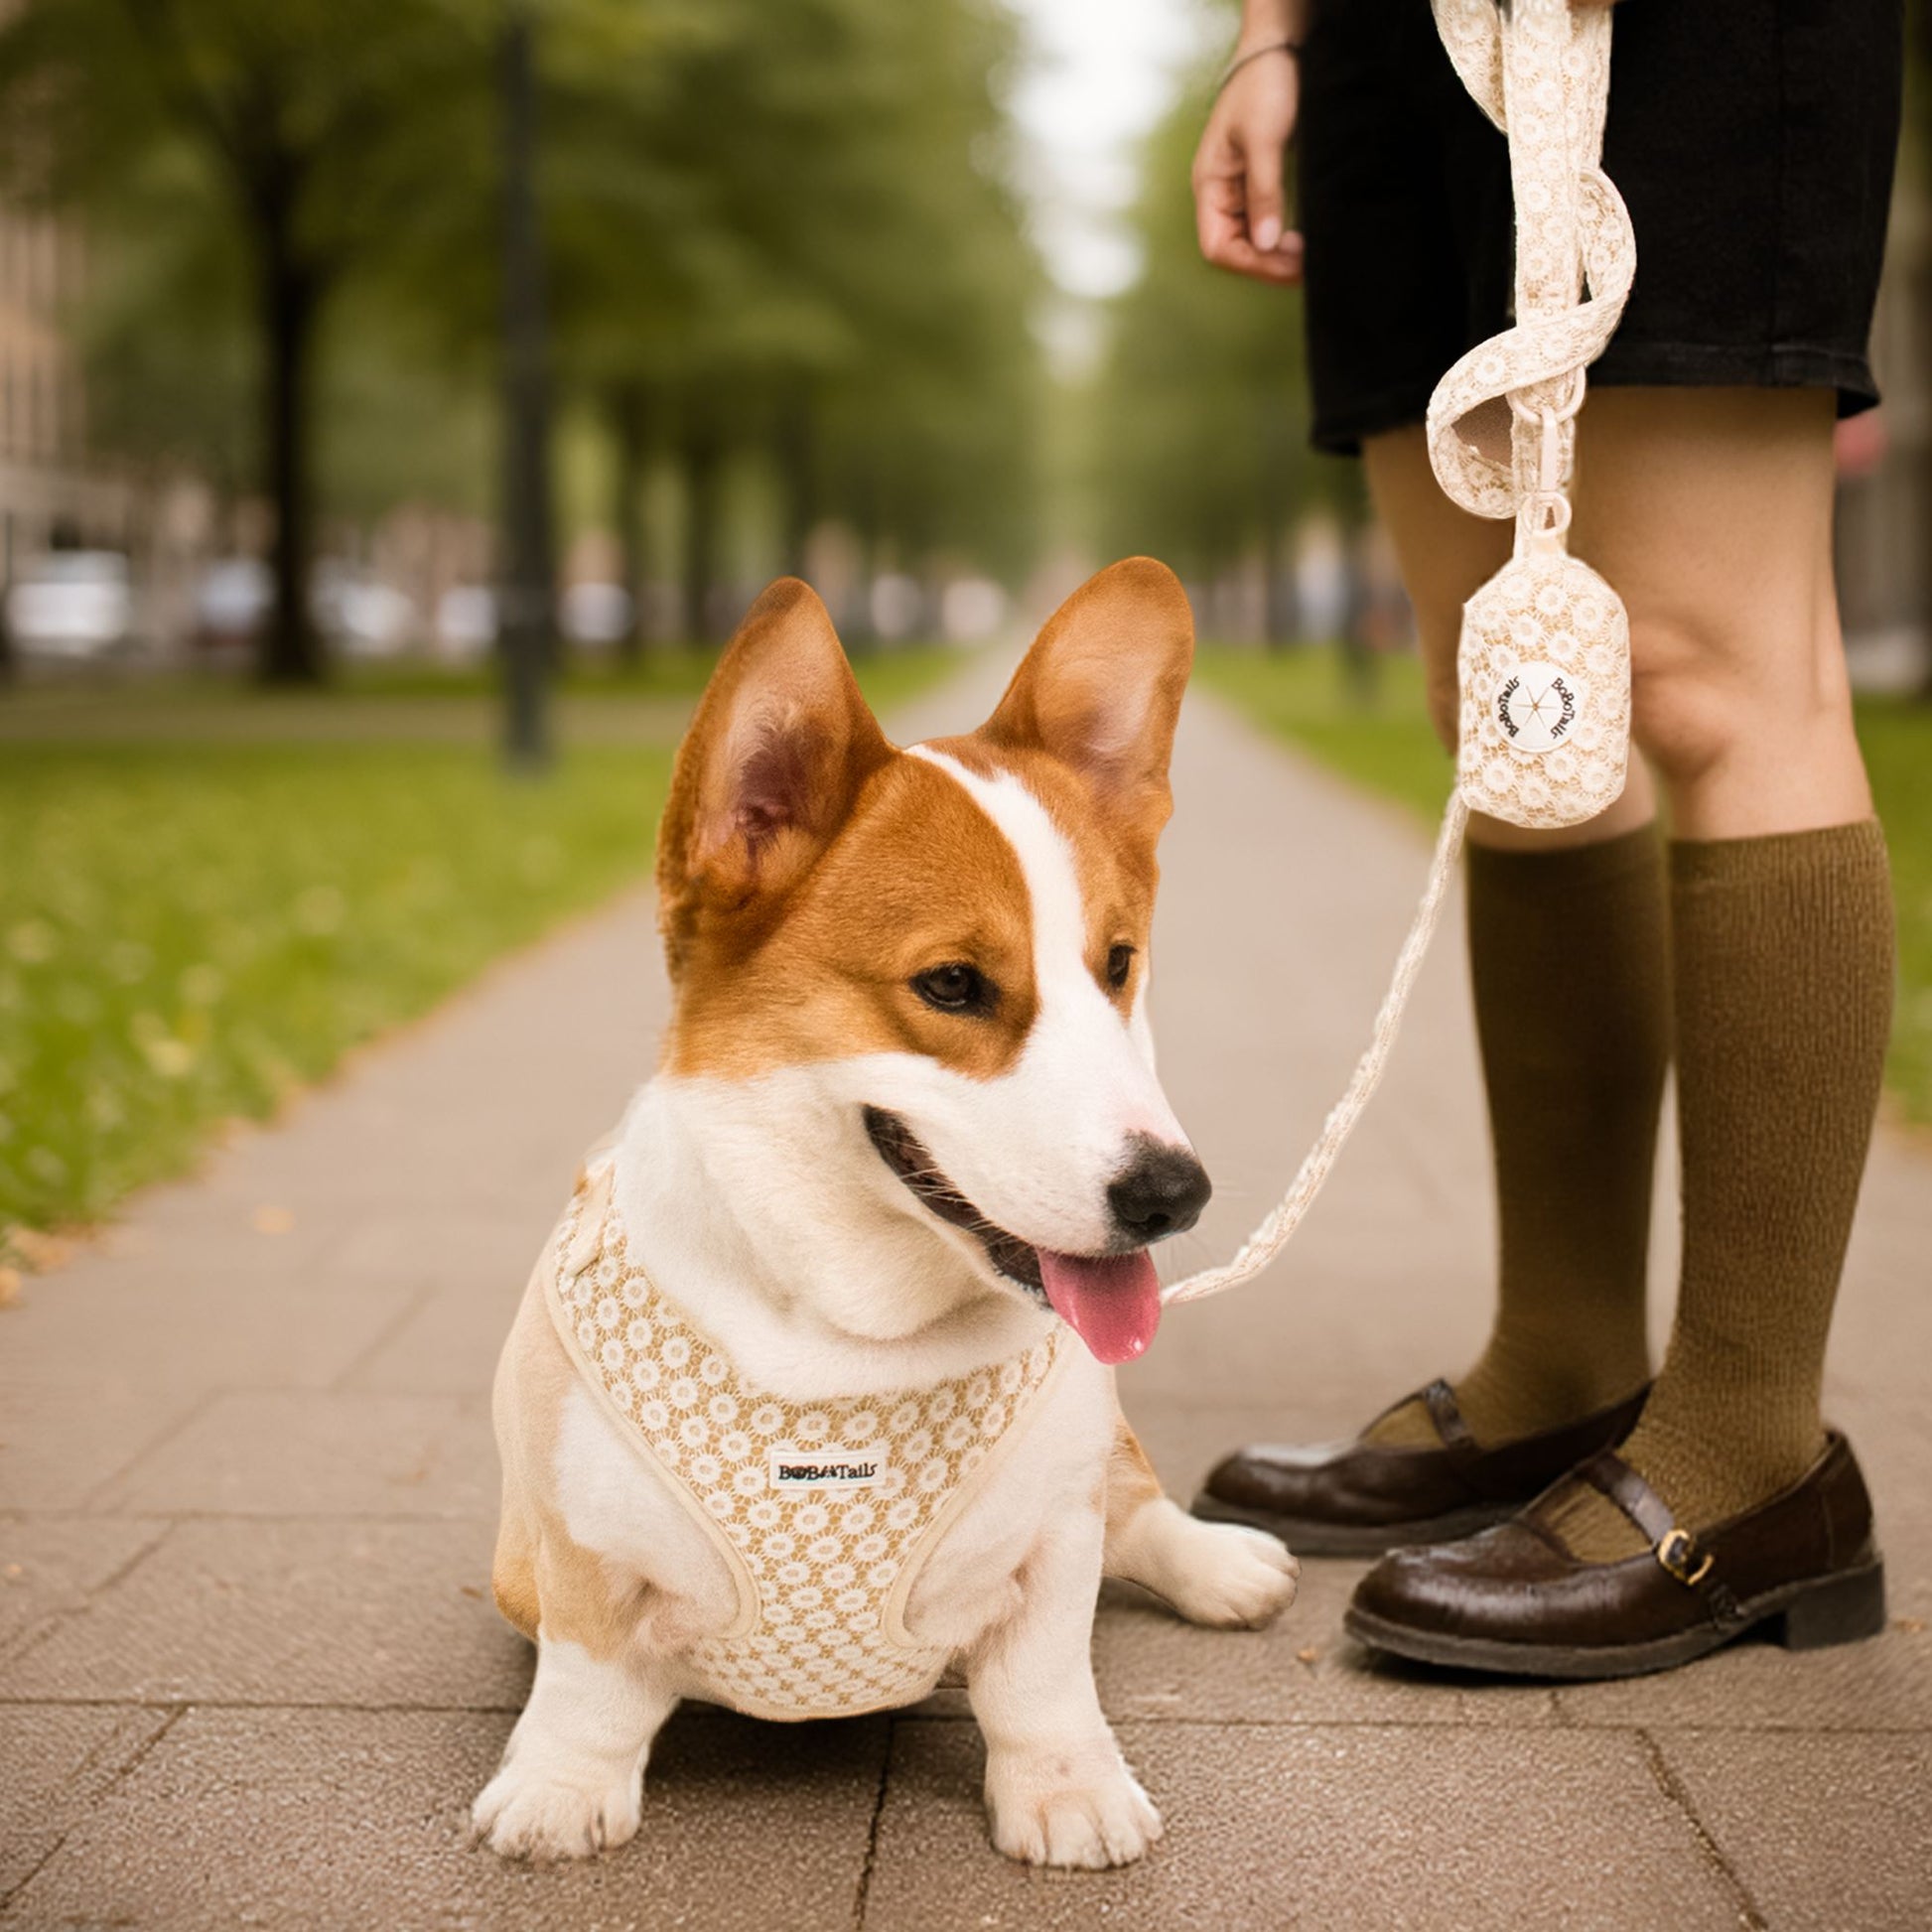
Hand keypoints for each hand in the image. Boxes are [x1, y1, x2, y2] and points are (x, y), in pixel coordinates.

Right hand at [1191, 37, 1302, 285]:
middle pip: (1234, 250)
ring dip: (1274, 254)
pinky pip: (1263, 223)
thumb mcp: (1265, 138)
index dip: (1251, 262)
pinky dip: (1279, 237)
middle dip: (1267, 263)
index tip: (1288, 262)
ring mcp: (1237, 190)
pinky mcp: (1257, 182)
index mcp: (1209, 185)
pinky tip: (1299, 239)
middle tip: (1306, 264)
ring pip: (1249, 240)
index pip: (1218, 246)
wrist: (1279, 48)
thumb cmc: (1264, 86)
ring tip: (1306, 255)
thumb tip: (1267, 244)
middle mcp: (1219, 194)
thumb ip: (1264, 192)